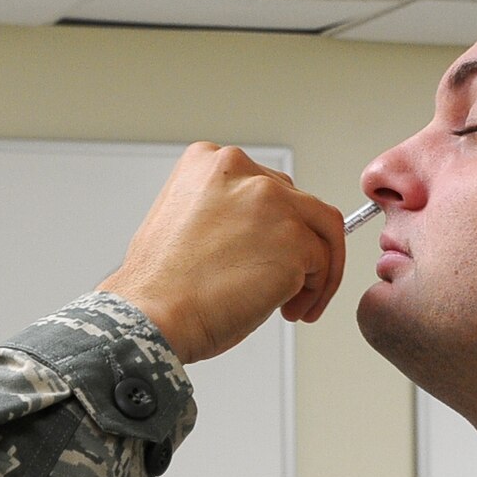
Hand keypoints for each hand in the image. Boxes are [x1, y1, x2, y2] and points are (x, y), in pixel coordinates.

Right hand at [100, 142, 346, 361]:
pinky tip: (287, 310)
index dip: (273, 227)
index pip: (266, 186)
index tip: (268, 253)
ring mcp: (272, 202)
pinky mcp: (294, 238)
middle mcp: (242, 172)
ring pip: (321, 231)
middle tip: (283, 284)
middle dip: (297, 248)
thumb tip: (260, 235)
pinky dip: (314, 293)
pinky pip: (324, 265)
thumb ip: (223, 214)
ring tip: (296, 302)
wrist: (152, 313)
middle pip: (299, 205)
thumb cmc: (160, 286)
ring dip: (316, 271)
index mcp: (208, 162)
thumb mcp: (182, 223)